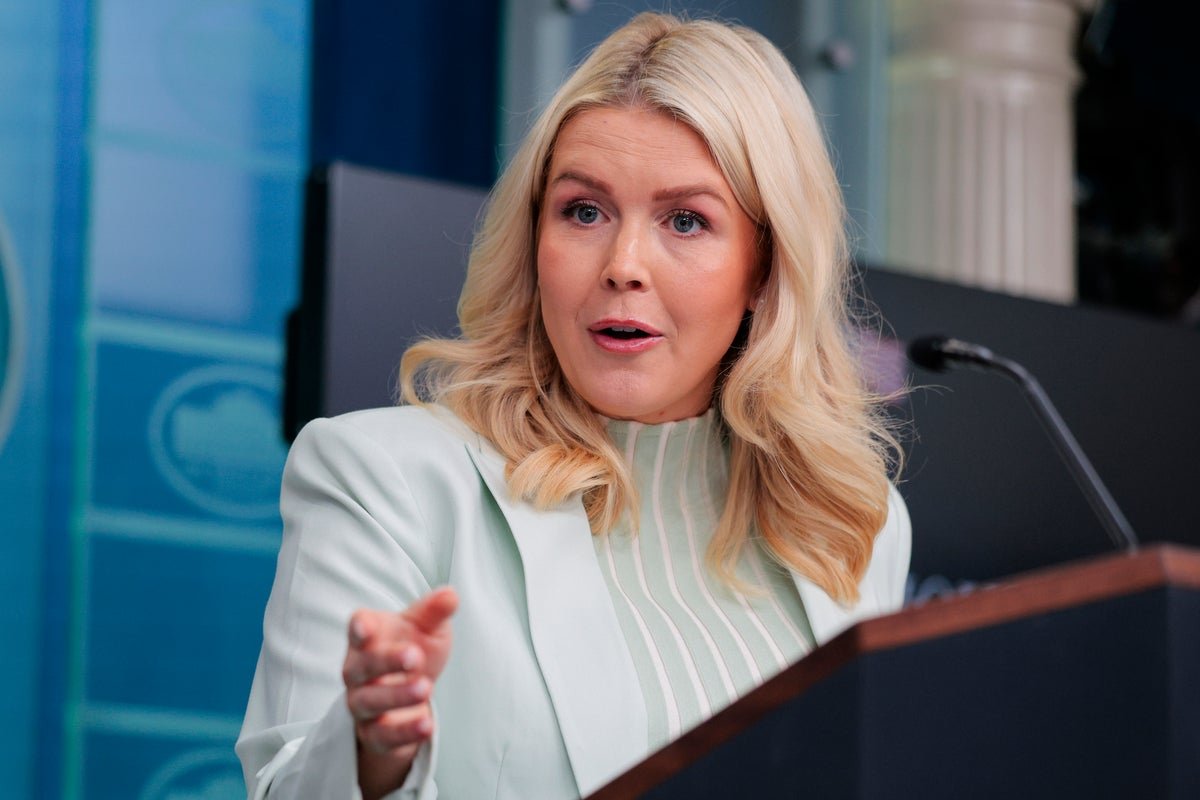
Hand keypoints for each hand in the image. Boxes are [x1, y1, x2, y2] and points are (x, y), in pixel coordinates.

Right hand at [343, 586, 457, 798]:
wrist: (410, 693)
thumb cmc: (413, 648)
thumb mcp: (427, 628)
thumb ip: (434, 612)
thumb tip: (451, 594)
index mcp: (368, 637)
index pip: (357, 628)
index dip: (359, 628)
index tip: (365, 628)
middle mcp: (357, 670)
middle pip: (361, 666)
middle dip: (386, 661)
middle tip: (415, 656)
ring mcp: (362, 703)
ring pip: (369, 702)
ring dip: (396, 696)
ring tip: (426, 688)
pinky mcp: (374, 734)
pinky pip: (382, 737)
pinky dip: (404, 732)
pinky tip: (427, 725)